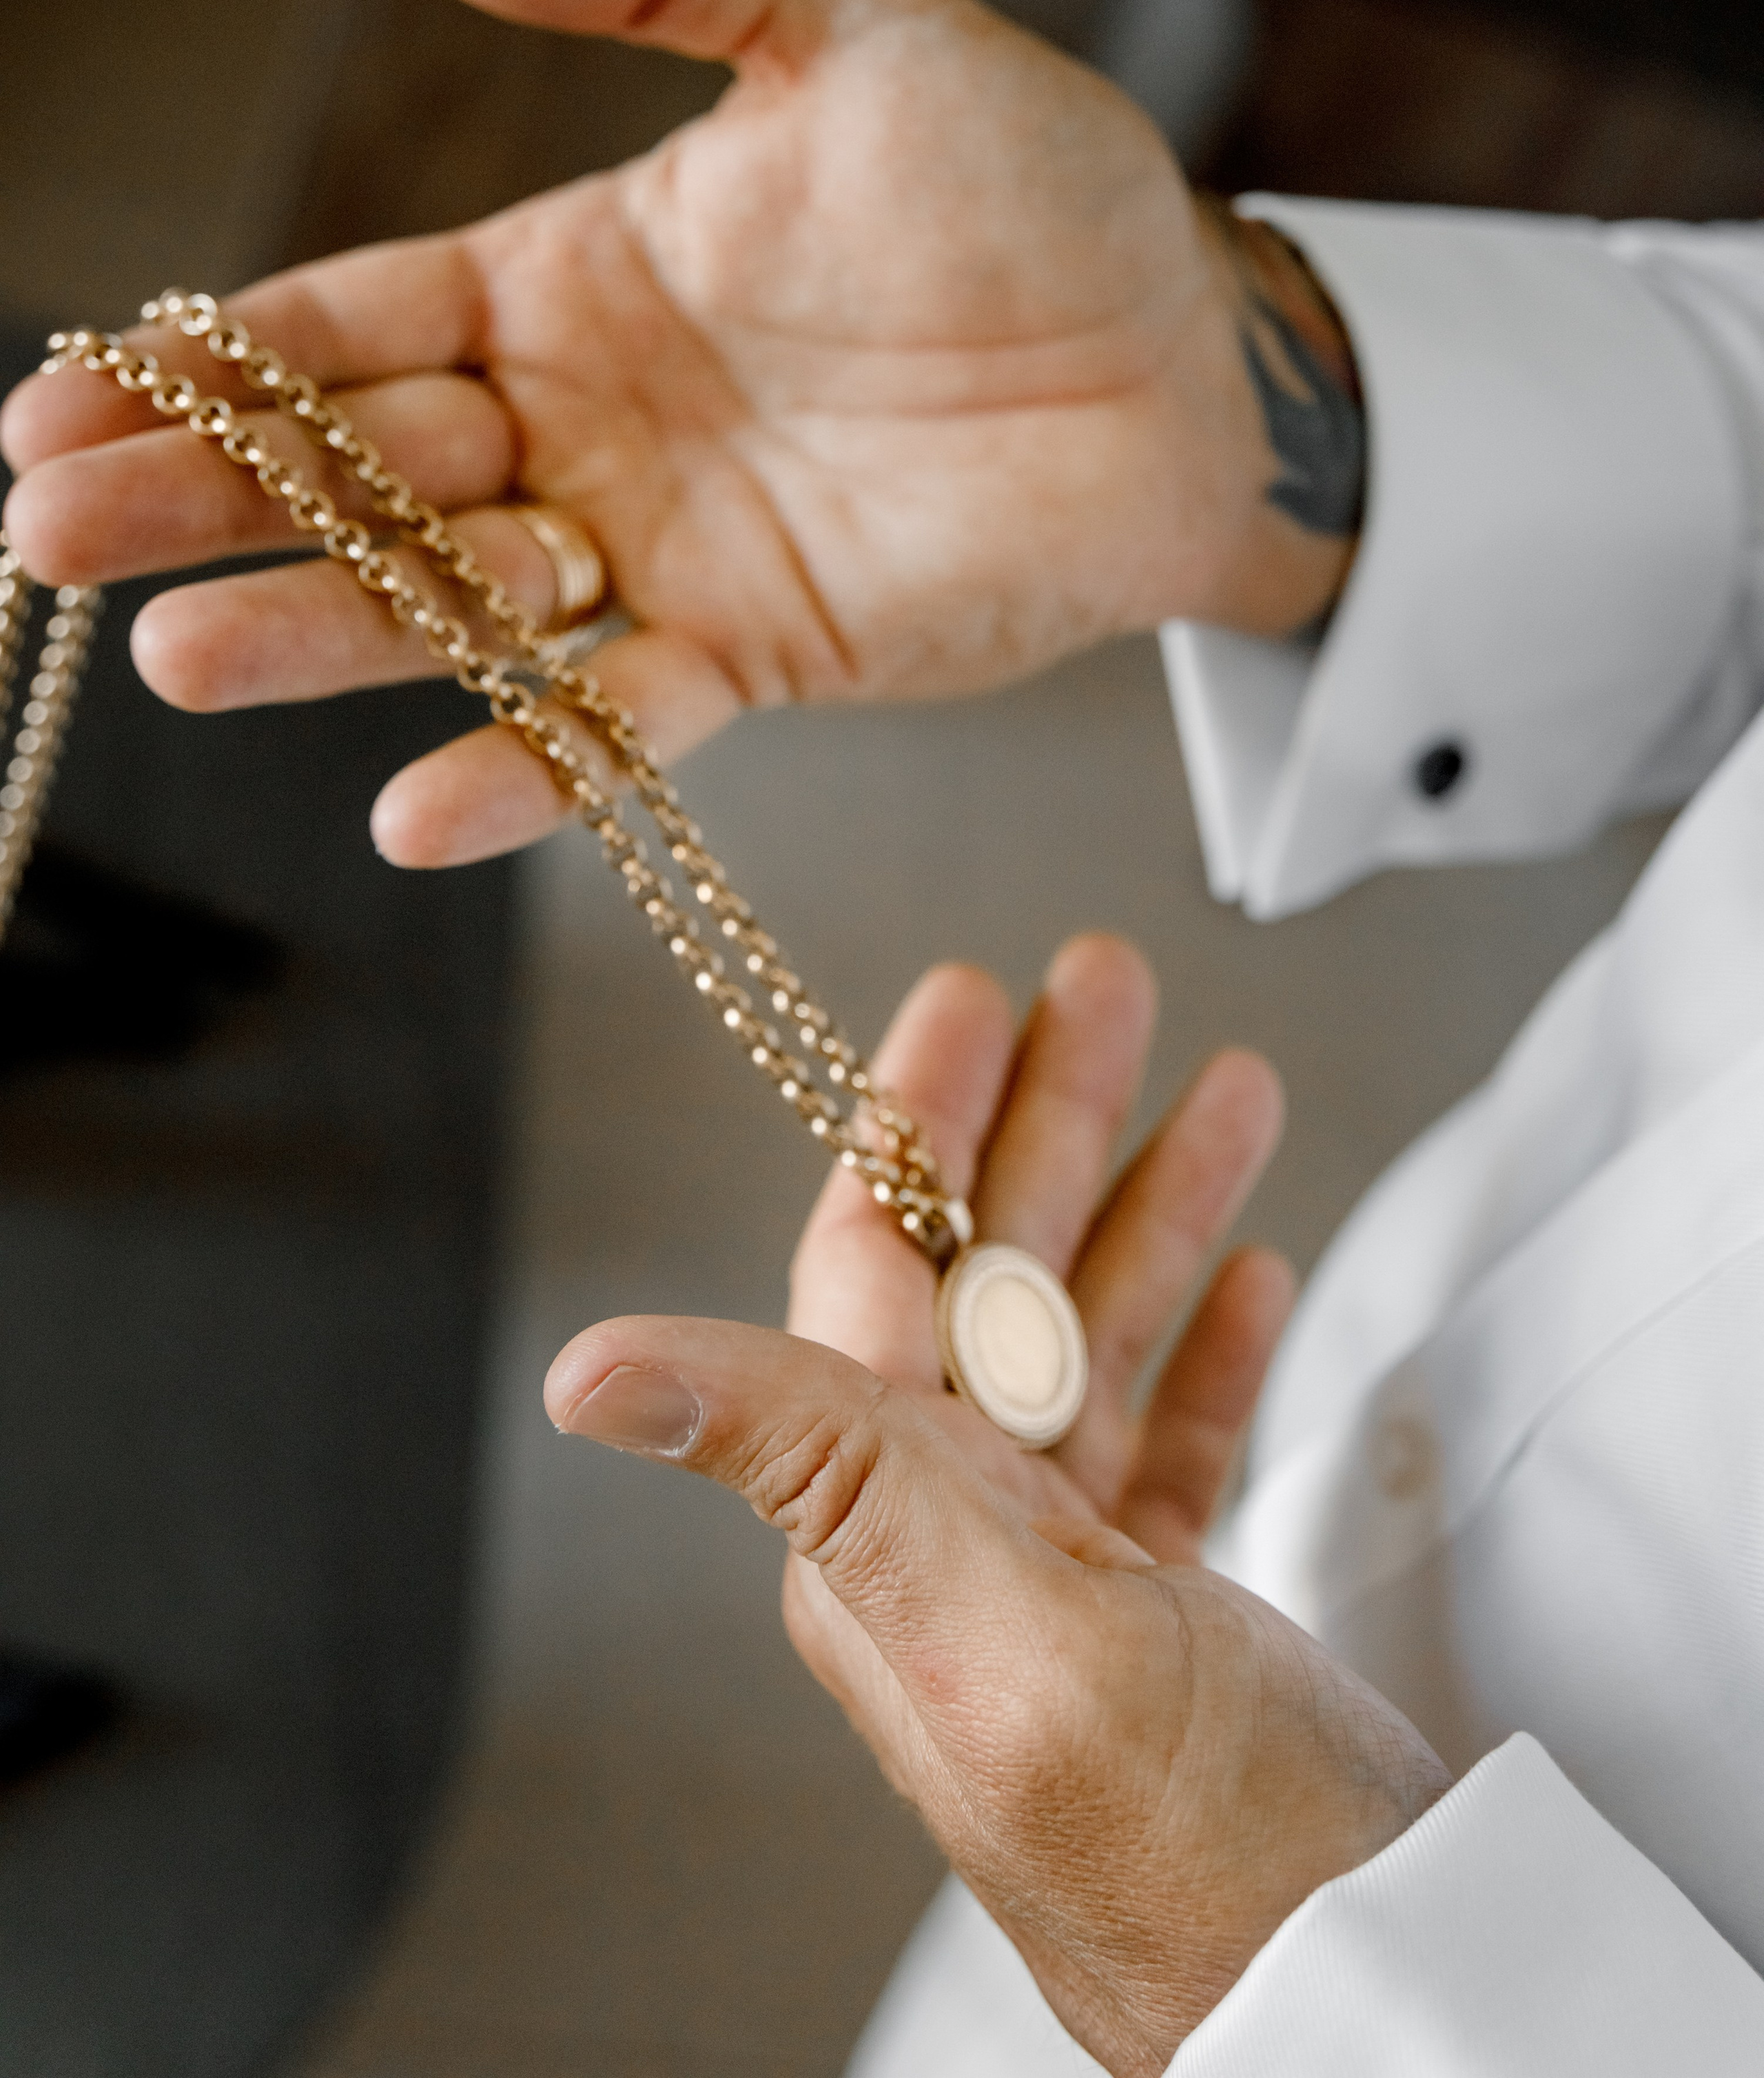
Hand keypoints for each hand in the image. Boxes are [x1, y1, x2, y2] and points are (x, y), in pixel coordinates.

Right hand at [0, 0, 1350, 868]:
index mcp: (574, 278)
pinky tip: (416, 815)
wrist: (1181, 351)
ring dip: (328, 636)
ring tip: (186, 657)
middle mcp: (588, 425)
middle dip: (214, 499)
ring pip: (462, 605)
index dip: (215, 361)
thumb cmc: (1032, 181)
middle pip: (365, 472)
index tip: (61, 396)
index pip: (355, 323)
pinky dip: (530, 770)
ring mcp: (662, 549)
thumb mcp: (846, 25)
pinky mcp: (757, 651)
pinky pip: (621, 724)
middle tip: (52, 534)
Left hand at [546, 934, 1449, 2073]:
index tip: (967, 1000)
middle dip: (1052, 1118)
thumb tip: (586, 1372)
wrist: (1352, 1995)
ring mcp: (1063, 1578)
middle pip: (994, 1275)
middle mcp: (956, 1543)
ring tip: (1217, 1089)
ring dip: (1150, 1201)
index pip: (880, 1263)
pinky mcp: (1161, 1617)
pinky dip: (1205, 1341)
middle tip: (1105, 987)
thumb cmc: (1187, 1852)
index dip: (920, 1117)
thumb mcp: (988, 1625)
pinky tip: (1243, 1275)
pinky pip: (1168, 1435)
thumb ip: (804, 1460)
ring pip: (1091, 1335)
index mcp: (890, 1524)